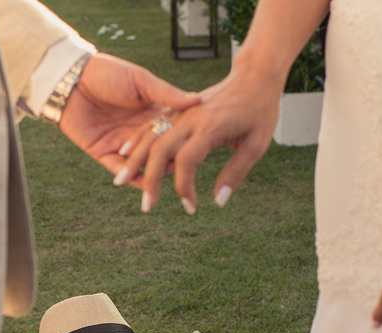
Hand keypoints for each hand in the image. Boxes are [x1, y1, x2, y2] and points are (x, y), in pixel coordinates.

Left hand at [58, 53, 200, 186]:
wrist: (72, 77)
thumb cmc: (108, 73)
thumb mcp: (141, 81)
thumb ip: (167, 94)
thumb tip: (198, 100)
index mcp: (151, 113)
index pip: (172, 133)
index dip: (183, 143)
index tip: (199, 152)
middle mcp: (138, 131)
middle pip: (158, 153)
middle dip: (170, 164)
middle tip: (185, 172)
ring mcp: (121, 143)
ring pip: (140, 164)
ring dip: (152, 175)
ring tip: (166, 182)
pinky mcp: (102, 152)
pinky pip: (119, 169)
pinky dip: (130, 178)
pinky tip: (143, 184)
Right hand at [118, 66, 282, 212]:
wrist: (254, 75)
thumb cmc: (260, 111)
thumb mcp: (257, 145)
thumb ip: (236, 173)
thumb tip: (218, 202)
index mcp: (211, 127)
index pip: (187, 161)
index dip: (185, 188)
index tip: (190, 208)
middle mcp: (191, 117)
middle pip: (161, 149)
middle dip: (150, 180)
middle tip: (147, 207)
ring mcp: (181, 110)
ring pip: (150, 136)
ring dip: (135, 160)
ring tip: (120, 182)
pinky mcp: (177, 107)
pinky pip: (151, 124)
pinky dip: (137, 140)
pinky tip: (125, 155)